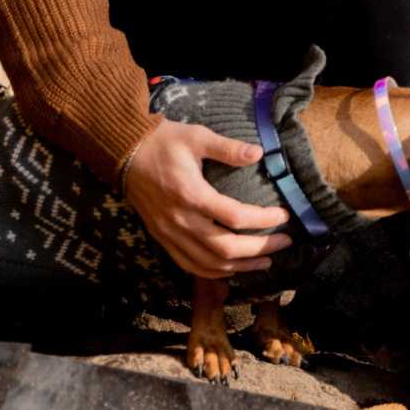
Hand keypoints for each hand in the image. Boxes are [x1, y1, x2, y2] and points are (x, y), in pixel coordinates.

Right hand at [121, 121, 293, 278]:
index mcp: (190, 194)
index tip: (284, 215)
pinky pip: (190, 265)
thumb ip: (228, 148)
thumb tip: (259, 153)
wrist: (125, 153)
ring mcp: (169, 233)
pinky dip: (214, 272)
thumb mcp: (196, 137)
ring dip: (240, 266)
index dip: (264, 220)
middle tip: (284, 242)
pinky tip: (232, 269)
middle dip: (259, 249)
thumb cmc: (163, 142)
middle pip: (225, 248)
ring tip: (266, 261)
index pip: (235, 216)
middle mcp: (180, 219)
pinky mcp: (162, 238)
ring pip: (209, 263)